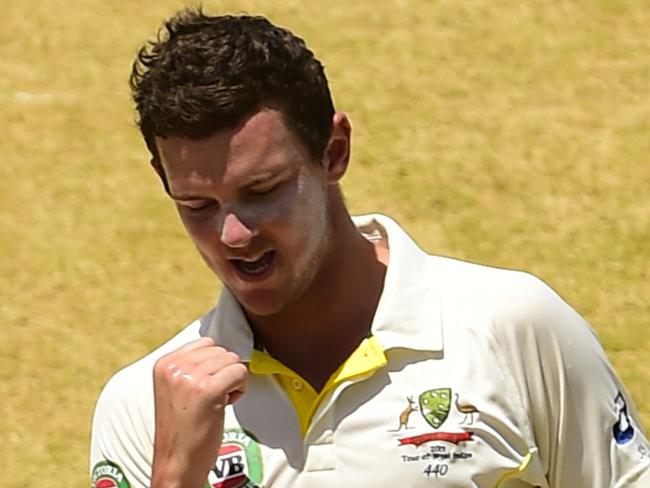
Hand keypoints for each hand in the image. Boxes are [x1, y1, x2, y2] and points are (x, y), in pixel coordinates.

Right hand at [150, 337, 247, 487]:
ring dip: (233, 381)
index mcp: (164, 363)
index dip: (214, 365)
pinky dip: (240, 389)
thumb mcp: (176, 388)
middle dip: (224, 373)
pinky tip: (225, 406)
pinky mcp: (208, 389)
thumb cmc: (183, 427)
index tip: (204, 388)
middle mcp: (175, 366)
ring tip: (216, 403)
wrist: (177, 462)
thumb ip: (192, 365)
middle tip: (211, 399)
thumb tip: (222, 347)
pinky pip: (241, 373)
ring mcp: (191, 376)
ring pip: (233, 360)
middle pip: (222, 351)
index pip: (206, 343)